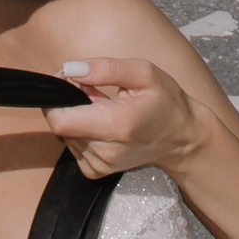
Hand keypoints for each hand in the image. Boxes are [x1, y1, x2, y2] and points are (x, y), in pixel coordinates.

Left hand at [47, 52, 202, 180]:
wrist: (181, 138)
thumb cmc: (165, 101)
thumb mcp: (143, 72)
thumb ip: (105, 68)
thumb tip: (69, 68)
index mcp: (116, 125)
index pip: (60, 121)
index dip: (57, 98)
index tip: (71, 82)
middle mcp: (105, 150)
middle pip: (61, 126)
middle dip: (70, 104)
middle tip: (94, 92)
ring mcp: (100, 164)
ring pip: (65, 135)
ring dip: (78, 118)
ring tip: (103, 108)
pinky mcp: (96, 171)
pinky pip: (73, 147)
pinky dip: (82, 133)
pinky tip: (102, 125)